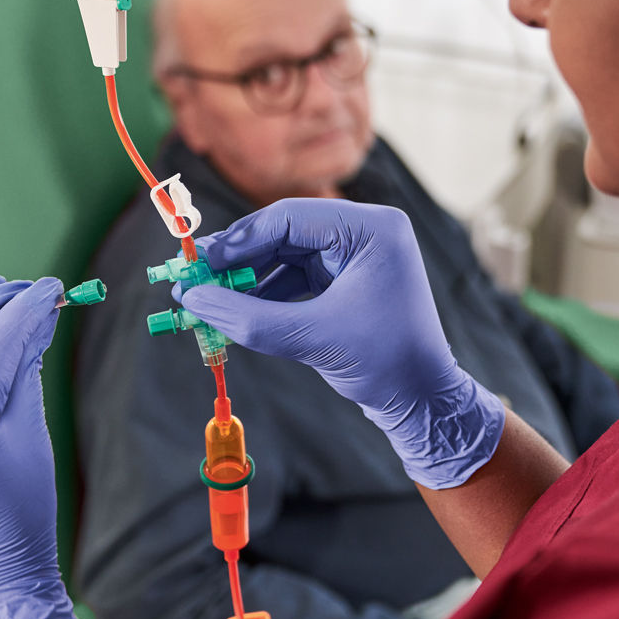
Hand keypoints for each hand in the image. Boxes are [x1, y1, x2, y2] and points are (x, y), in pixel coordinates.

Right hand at [179, 199, 504, 487]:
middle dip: (240, 258)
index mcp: (372, 229)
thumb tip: (194, 300)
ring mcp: (358, 253)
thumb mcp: (312, 338)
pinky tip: (237, 308)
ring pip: (287, 253)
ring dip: (250, 276)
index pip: (290, 217)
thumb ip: (249, 317)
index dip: (240, 239)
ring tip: (209, 296)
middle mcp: (367, 231)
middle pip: (286, 231)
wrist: (424, 401)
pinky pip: (298, 273)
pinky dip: (268, 291)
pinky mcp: (348, 277)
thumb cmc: (385, 364)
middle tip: (195, 276)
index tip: (200, 262)